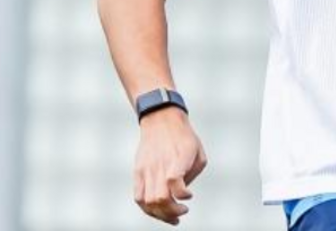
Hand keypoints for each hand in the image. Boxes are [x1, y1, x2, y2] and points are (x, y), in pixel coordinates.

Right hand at [133, 107, 207, 224]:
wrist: (160, 119)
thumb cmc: (183, 137)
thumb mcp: (198, 151)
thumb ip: (193, 173)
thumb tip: (181, 192)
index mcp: (178, 157)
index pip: (174, 181)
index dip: (183, 194)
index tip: (190, 195)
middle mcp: (160, 165)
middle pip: (160, 198)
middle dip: (172, 212)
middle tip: (182, 212)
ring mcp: (146, 169)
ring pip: (148, 202)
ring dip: (160, 214)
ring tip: (171, 216)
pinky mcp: (138, 171)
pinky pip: (138, 197)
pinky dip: (148, 208)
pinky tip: (157, 210)